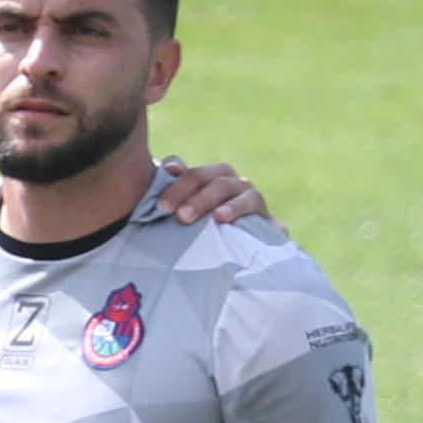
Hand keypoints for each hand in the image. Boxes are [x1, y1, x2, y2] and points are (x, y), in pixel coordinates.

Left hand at [153, 158, 273, 229]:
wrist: (230, 250)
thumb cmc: (193, 230)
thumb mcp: (177, 216)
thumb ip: (164, 201)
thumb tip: (149, 178)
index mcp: (209, 179)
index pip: (193, 172)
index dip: (179, 174)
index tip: (166, 174)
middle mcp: (232, 185)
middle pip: (217, 181)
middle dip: (198, 196)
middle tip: (179, 215)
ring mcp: (253, 203)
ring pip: (246, 195)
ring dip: (232, 206)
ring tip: (218, 218)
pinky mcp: (269, 225)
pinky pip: (273, 225)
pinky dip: (272, 227)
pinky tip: (272, 231)